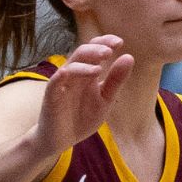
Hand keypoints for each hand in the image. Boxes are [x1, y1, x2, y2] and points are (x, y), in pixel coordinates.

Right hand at [33, 36, 132, 154]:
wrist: (61, 140)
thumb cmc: (81, 118)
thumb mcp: (105, 99)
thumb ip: (115, 80)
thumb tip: (129, 57)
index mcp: (87, 74)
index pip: (94, 51)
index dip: (104, 43)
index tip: (120, 42)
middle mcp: (74, 75)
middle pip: (82, 53)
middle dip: (96, 48)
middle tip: (111, 49)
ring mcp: (62, 84)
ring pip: (70, 65)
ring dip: (85, 61)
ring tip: (101, 62)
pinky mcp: (51, 96)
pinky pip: (55, 81)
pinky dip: (64, 75)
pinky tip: (74, 73)